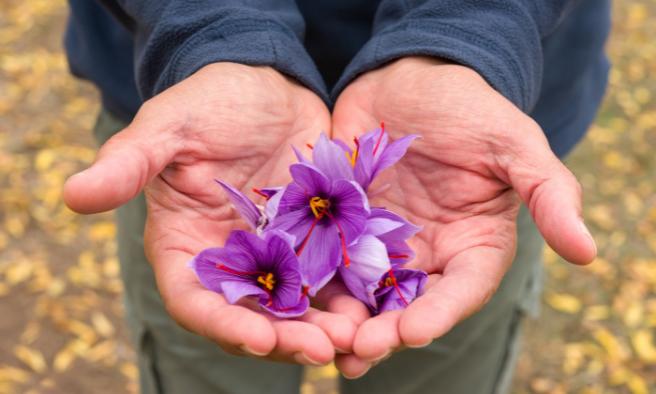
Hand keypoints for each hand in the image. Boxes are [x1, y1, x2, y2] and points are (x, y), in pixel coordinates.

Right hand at [64, 63, 366, 364]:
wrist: (266, 85)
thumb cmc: (209, 102)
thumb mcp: (170, 127)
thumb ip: (129, 163)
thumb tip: (71, 195)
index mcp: (186, 245)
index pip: (197, 300)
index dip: (224, 324)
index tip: (258, 339)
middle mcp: (231, 260)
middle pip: (253, 314)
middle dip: (285, 337)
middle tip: (322, 350)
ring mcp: (276, 253)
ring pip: (298, 304)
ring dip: (324, 326)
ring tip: (358, 338)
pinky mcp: (315, 239)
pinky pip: (333, 276)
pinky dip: (351, 294)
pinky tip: (376, 305)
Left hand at [331, 57, 596, 375]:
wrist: (410, 79)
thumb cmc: (469, 109)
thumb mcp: (513, 144)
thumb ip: (548, 193)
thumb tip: (588, 252)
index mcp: (471, 244)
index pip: (460, 289)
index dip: (439, 313)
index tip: (413, 331)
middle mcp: (425, 254)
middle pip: (406, 304)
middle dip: (382, 331)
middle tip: (357, 352)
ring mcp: (379, 243)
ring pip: (361, 292)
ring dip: (341, 321)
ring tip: (318, 346)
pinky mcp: (340, 225)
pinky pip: (323, 257)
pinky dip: (309, 282)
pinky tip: (289, 302)